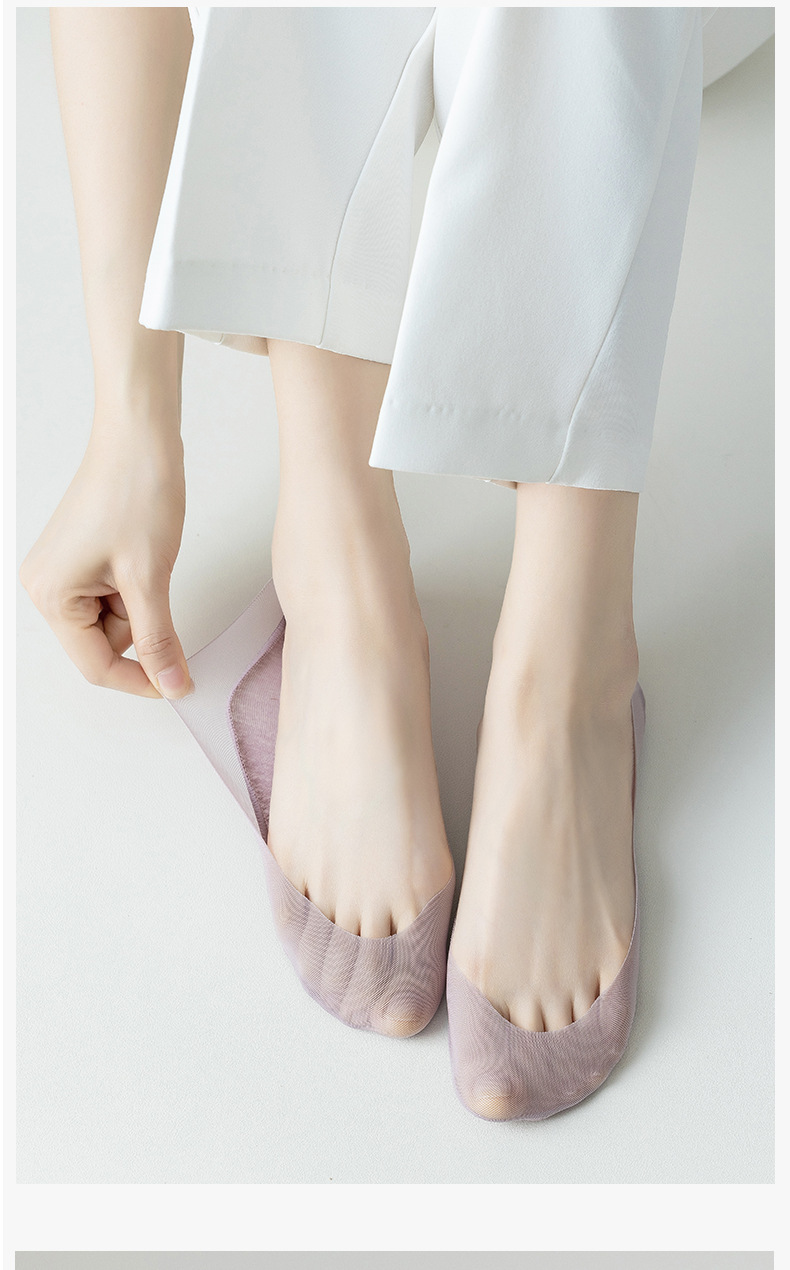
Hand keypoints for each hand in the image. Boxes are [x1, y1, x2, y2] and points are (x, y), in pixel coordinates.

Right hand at [20, 420, 191, 698]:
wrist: (139, 436)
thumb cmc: (135, 491)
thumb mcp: (150, 578)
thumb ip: (159, 640)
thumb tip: (171, 685)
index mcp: (52, 596)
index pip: (96, 665)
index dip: (141, 680)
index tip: (178, 684)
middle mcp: (46, 586)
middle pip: (105, 643)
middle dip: (141, 625)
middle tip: (156, 583)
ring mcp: (62, 570)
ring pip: (114, 620)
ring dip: (142, 604)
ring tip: (148, 559)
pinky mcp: (80, 558)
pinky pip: (113, 595)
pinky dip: (137, 587)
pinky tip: (143, 554)